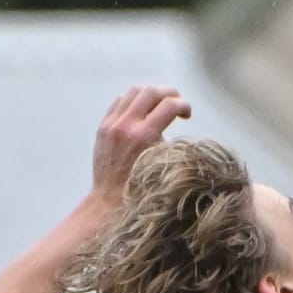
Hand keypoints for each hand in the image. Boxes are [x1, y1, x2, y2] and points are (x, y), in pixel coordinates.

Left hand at [90, 84, 189, 205]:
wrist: (108, 201)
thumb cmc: (140, 191)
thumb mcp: (160, 165)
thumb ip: (167, 141)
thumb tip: (175, 125)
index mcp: (143, 136)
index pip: (169, 106)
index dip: (184, 105)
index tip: (188, 114)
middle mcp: (126, 125)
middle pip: (151, 91)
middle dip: (170, 93)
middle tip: (178, 103)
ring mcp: (112, 124)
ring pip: (134, 92)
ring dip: (152, 93)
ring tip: (161, 104)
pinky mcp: (103, 126)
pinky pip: (120, 101)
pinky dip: (134, 100)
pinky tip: (142, 111)